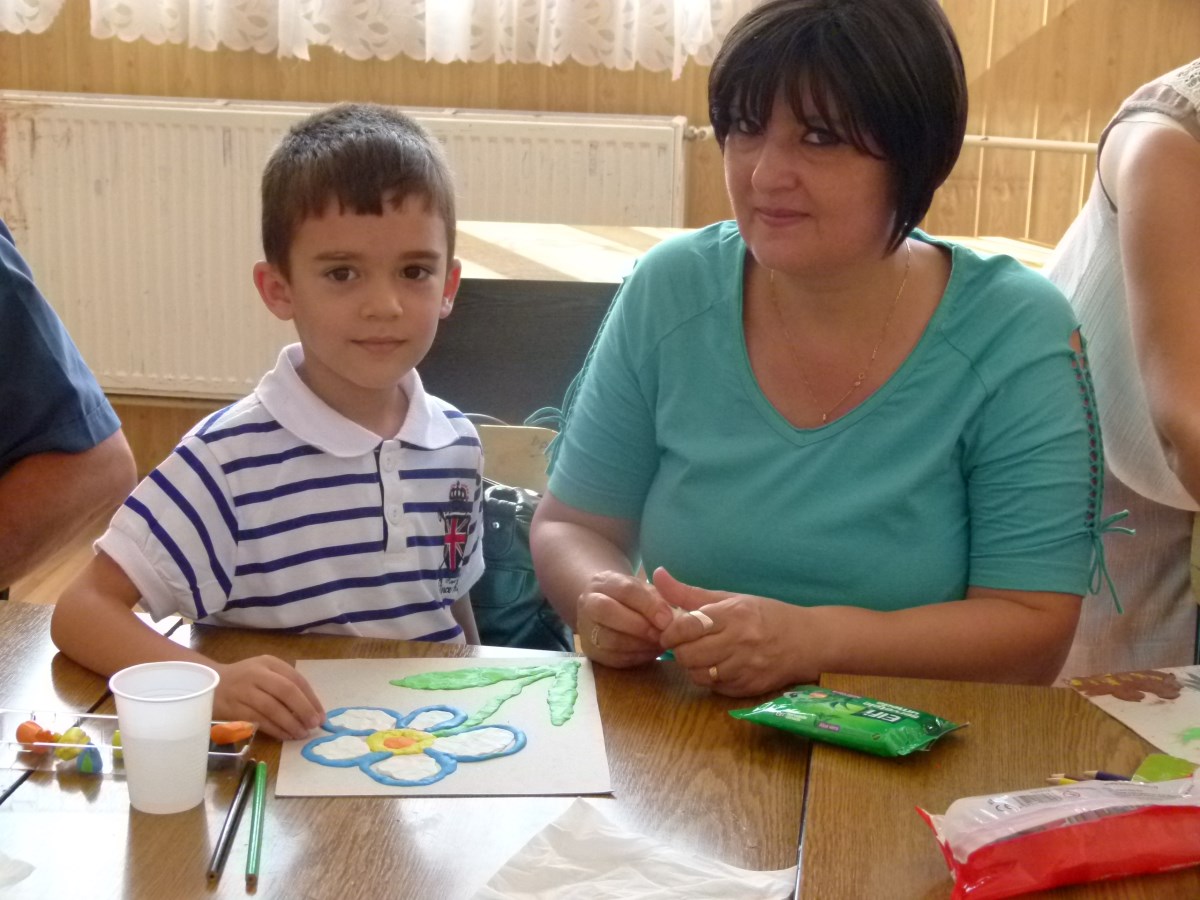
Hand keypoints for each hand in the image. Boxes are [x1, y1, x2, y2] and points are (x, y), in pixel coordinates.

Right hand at [211, 656, 324, 740]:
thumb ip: (285, 685)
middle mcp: (257, 673)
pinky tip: (286, 736)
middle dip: (304, 709)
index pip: (296, 679)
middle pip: (286, 691)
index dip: (311, 699)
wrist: (208, 683)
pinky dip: (275, 729)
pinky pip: (258, 720)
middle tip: (314, 725)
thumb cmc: (245, 680)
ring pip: (272, 708)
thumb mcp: (265, 672)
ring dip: (290, 723)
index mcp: (269, 663)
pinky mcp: (233, 707)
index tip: (321, 715)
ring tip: (302, 733)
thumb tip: (312, 709)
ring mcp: (243, 690)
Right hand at [577, 570, 674, 667]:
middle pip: (607, 611)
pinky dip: (635, 656)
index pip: (625, 590)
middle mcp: (588, 602)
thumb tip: (675, 610)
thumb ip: (661, 596)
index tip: (668, 619)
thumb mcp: (645, 590)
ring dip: (639, 644)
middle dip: (639, 626)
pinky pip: (613, 657)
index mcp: (604, 582)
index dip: (648, 605)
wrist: (605, 608)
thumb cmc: (631, 599)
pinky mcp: (590, 651)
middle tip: (662, 635)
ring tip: (659, 644)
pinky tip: (649, 652)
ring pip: (609, 638)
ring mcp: (586, 628)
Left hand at [655, 567, 817, 695]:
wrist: (807, 641)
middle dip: (679, 651)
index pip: (688, 626)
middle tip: (684, 645)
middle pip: (688, 655)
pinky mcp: (747, 688)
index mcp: (733, 615)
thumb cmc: (766, 615)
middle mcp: (738, 642)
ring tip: (700, 655)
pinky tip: (717, 666)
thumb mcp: (731, 598)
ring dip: (692, 666)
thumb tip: (657, 575)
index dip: (670, 631)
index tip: (668, 632)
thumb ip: (690, 593)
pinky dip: (710, 678)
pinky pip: (714, 687)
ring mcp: (744, 668)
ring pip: (698, 675)